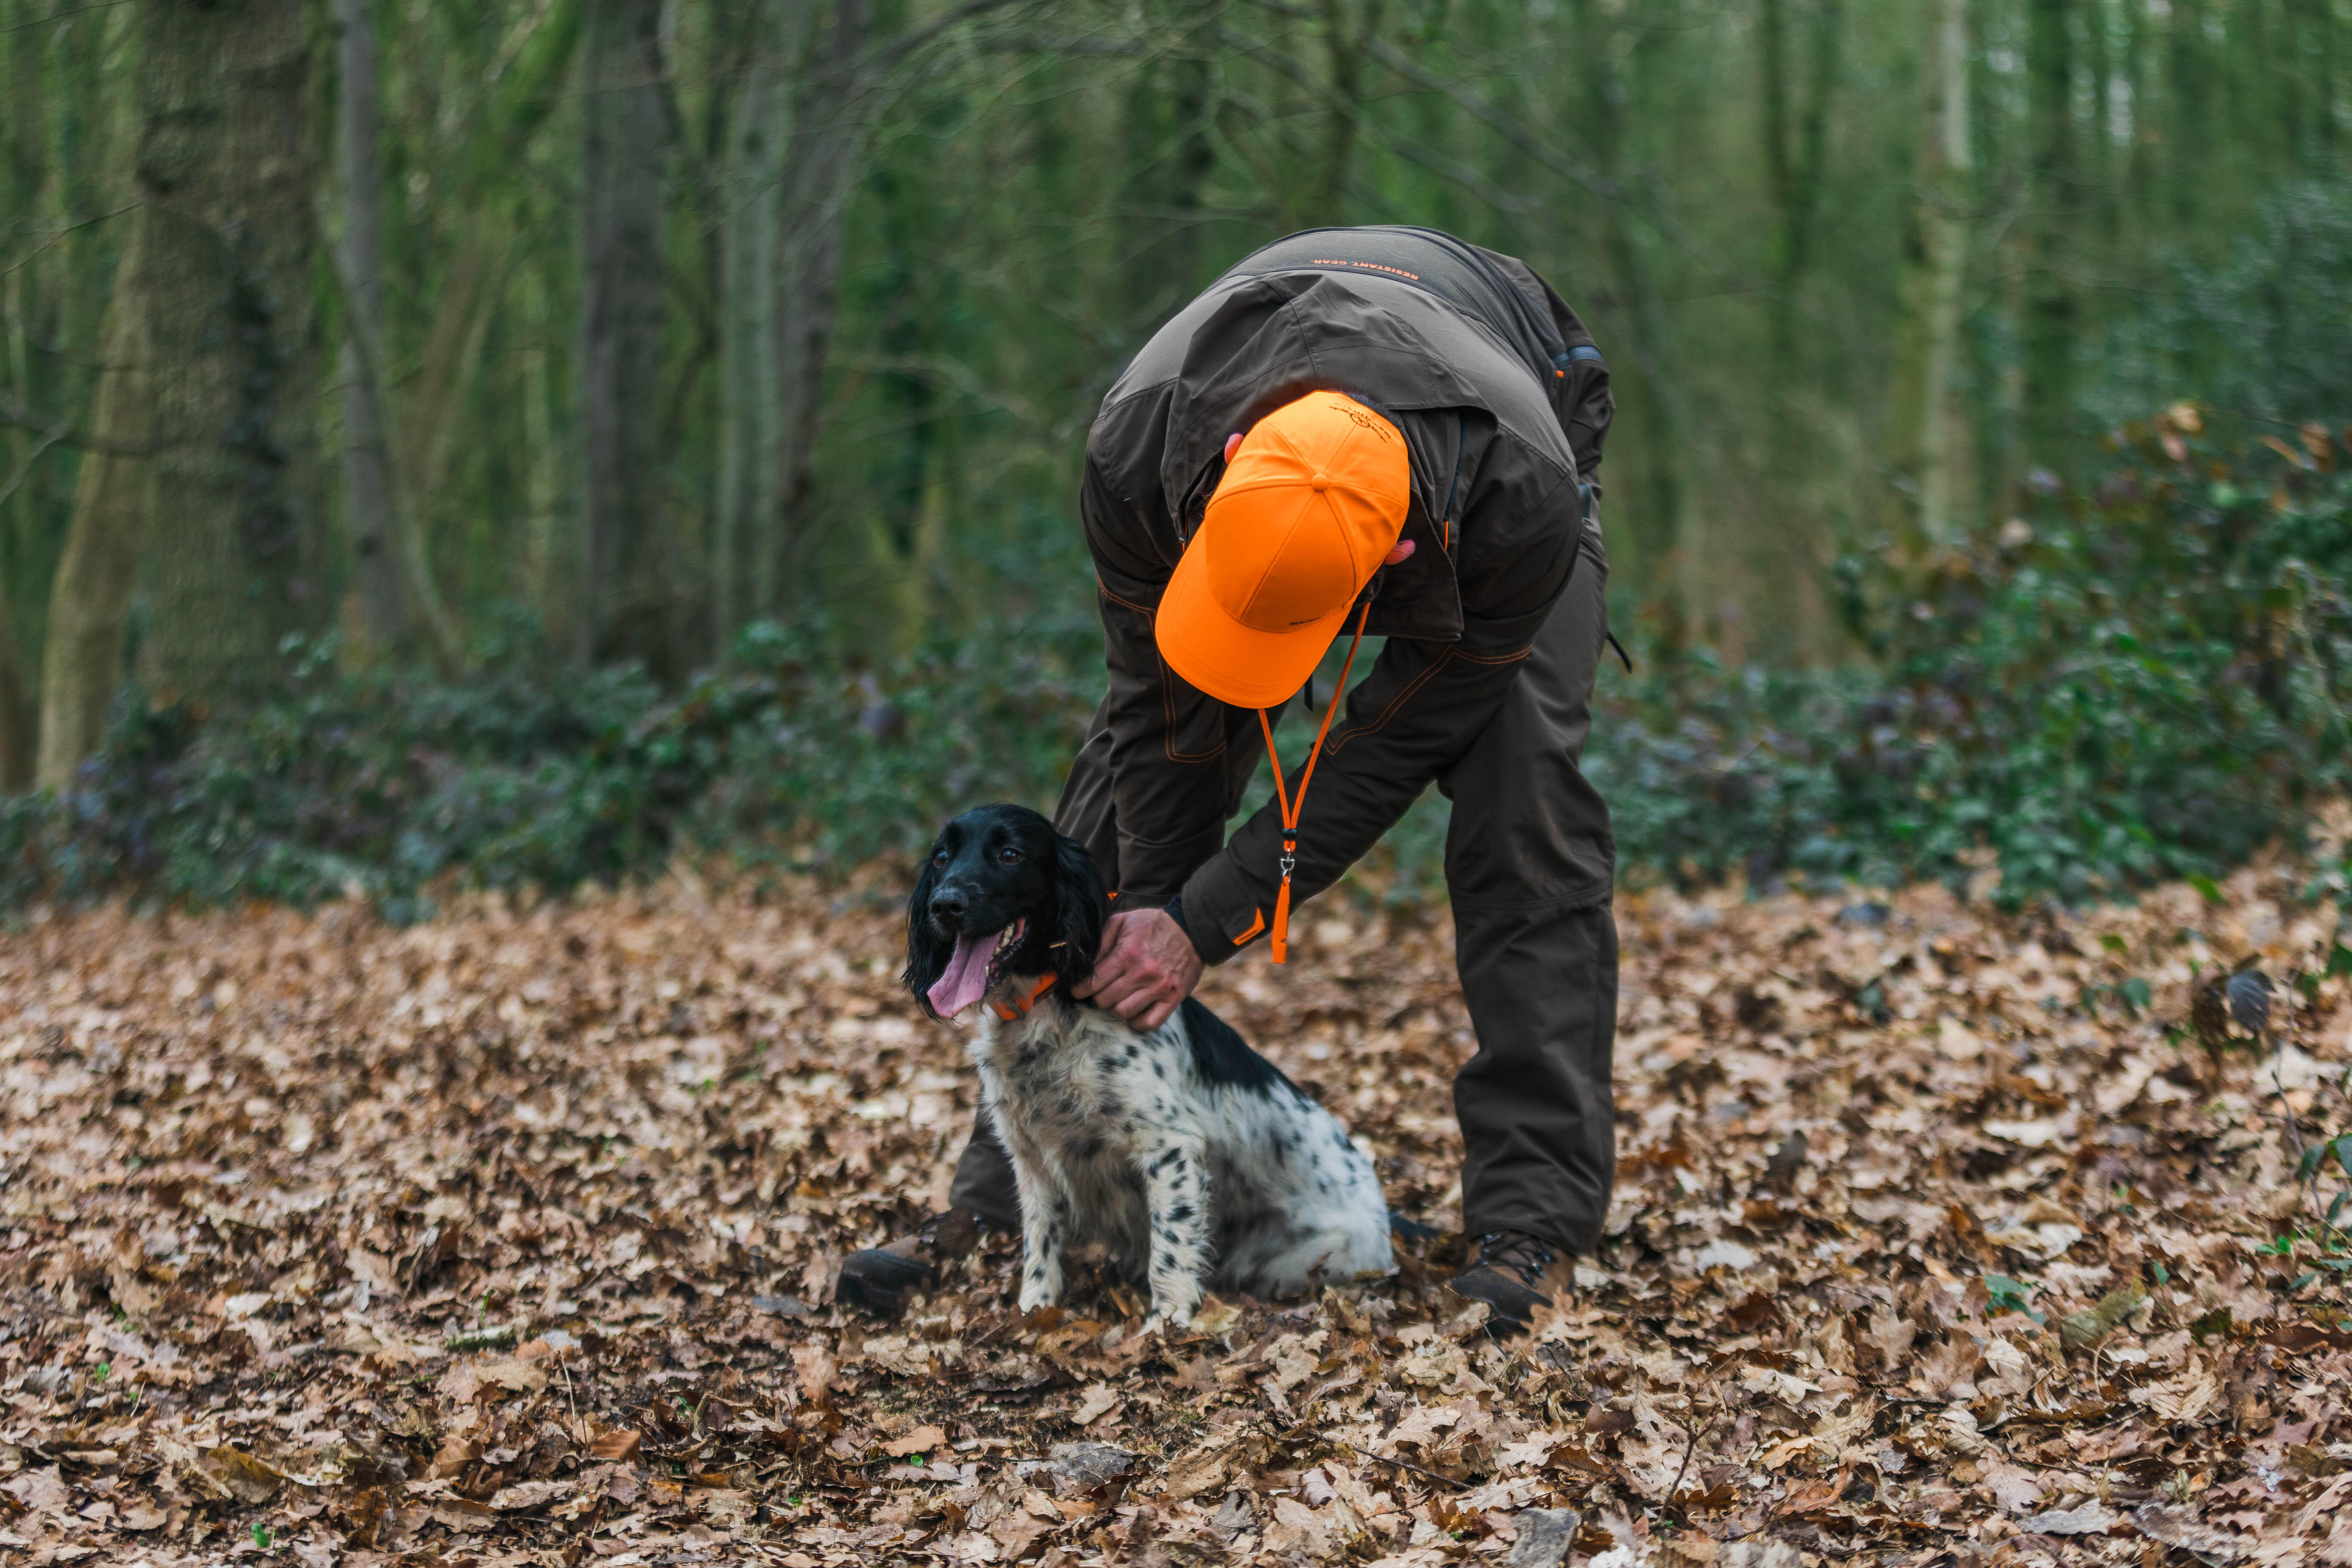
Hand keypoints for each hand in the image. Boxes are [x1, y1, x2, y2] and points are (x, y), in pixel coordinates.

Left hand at [1071, 908, 1201, 1030]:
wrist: (1191, 929)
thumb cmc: (1153, 925)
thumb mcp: (1123, 921)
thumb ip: (1101, 941)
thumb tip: (1083, 963)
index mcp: (1127, 953)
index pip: (1093, 982)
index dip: (1080, 989)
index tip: (1078, 990)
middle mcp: (1142, 973)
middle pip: (1105, 1000)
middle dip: (1098, 996)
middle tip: (1101, 991)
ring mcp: (1159, 988)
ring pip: (1123, 1013)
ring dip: (1116, 1008)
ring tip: (1118, 998)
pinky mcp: (1173, 998)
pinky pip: (1149, 1023)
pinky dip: (1137, 1022)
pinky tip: (1133, 1012)